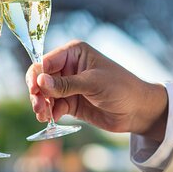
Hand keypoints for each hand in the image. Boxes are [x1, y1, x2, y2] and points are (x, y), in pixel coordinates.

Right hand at [26, 40, 167, 141]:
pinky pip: (53, 106)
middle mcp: (68, 67)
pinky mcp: (70, 102)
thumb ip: (65, 84)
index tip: (35, 90)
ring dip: (41, 104)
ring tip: (43, 116)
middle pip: (42, 78)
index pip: (46, 61)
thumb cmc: (121, 88)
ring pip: (45, 94)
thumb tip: (40, 81)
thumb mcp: (92, 83)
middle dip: (37, 92)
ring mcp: (68, 85)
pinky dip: (49, 112)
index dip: (37, 75)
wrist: (137, 110)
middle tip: (38, 107)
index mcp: (74, 52)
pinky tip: (51, 118)